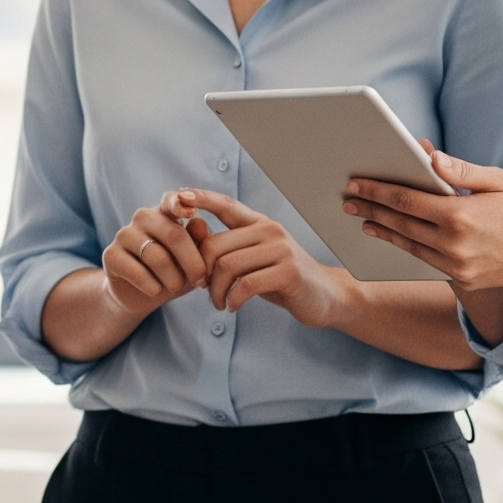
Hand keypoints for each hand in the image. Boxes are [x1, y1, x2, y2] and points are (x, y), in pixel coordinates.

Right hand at [101, 201, 212, 315]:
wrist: (140, 295)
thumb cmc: (173, 273)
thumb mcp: (193, 261)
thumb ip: (199, 242)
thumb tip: (200, 223)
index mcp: (164, 212)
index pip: (171, 201)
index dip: (180, 204)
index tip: (192, 212)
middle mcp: (143, 217)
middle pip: (174, 236)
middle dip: (193, 263)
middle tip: (200, 281)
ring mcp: (124, 234)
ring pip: (157, 257)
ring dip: (173, 279)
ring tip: (175, 287)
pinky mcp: (110, 254)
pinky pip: (137, 272)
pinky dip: (152, 287)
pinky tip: (155, 290)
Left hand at [171, 189, 357, 325]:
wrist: (324, 297)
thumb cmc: (281, 278)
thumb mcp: (254, 259)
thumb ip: (229, 249)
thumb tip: (191, 243)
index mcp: (259, 223)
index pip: (226, 204)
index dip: (201, 198)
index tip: (178, 195)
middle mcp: (269, 230)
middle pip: (215, 245)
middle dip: (201, 272)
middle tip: (202, 290)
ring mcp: (281, 249)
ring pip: (227, 266)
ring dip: (215, 291)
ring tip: (218, 303)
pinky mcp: (288, 272)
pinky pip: (245, 285)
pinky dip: (232, 299)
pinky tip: (232, 307)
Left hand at [343, 149, 502, 292]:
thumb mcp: (497, 180)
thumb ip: (459, 170)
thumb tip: (426, 155)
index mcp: (460, 215)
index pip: (406, 201)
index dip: (376, 191)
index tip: (355, 183)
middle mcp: (454, 244)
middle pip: (400, 224)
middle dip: (370, 210)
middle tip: (346, 200)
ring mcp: (458, 266)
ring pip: (409, 246)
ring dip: (382, 232)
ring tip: (362, 220)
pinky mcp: (463, 280)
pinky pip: (427, 261)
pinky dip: (407, 247)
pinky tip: (394, 238)